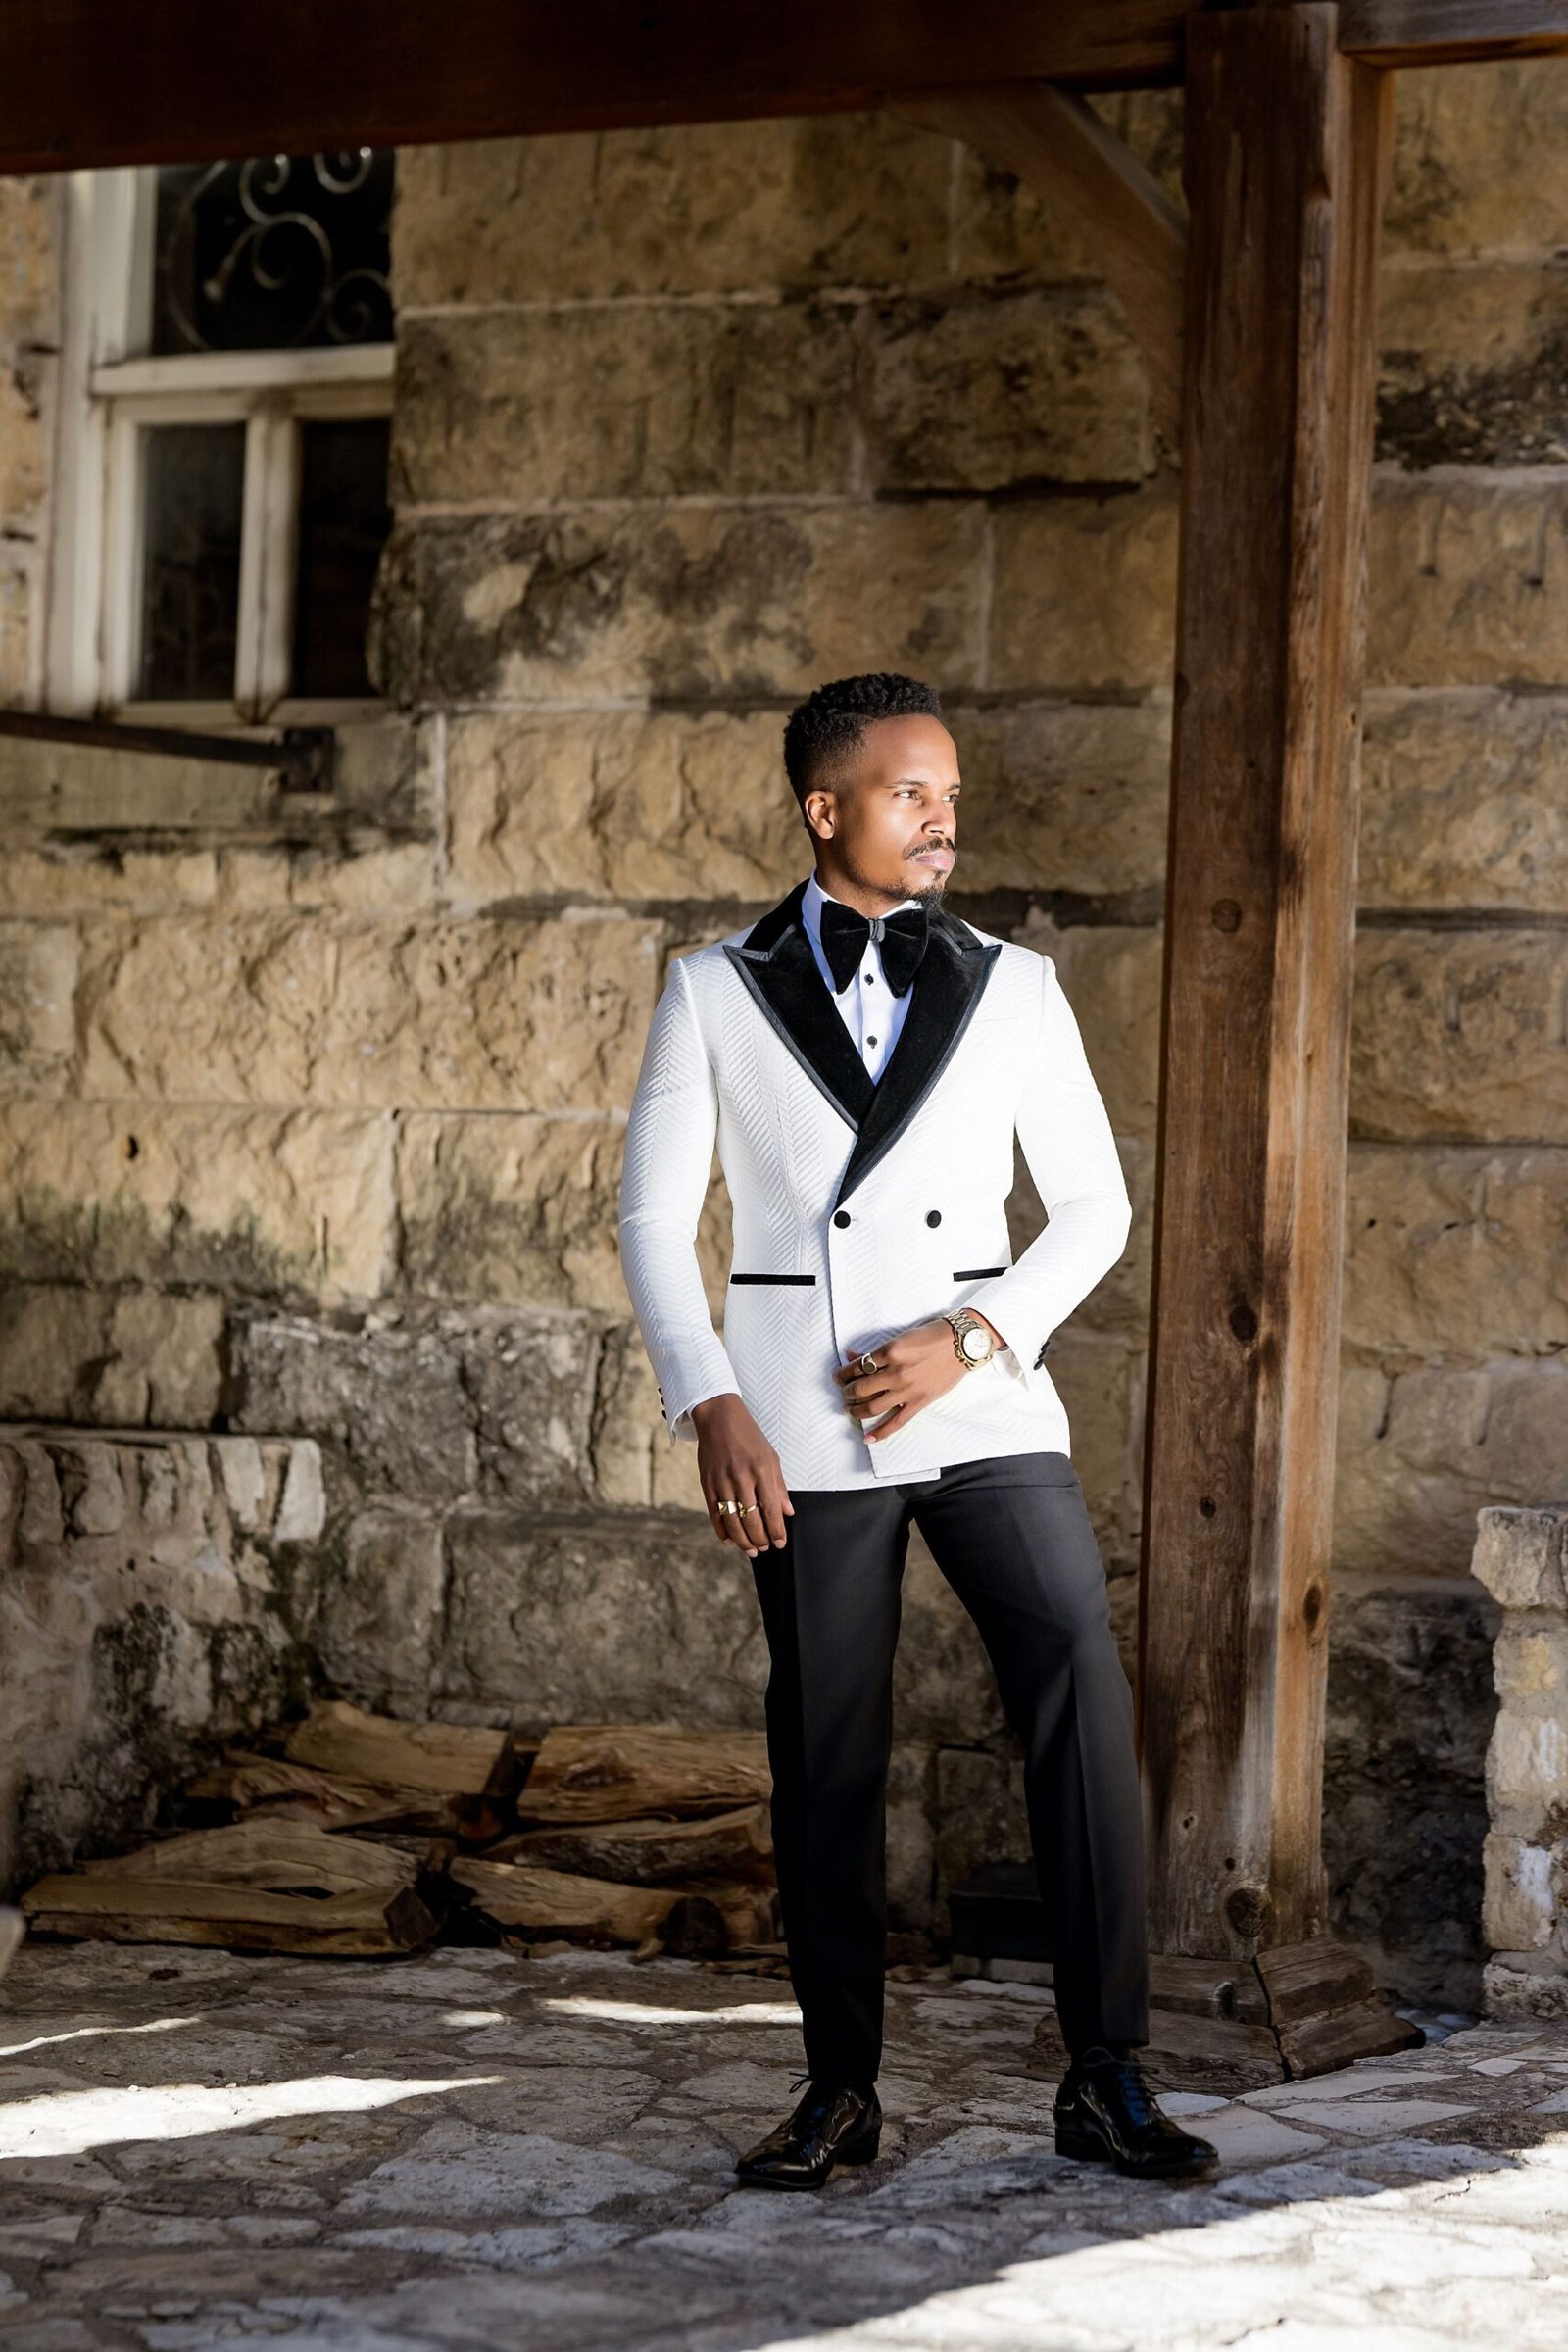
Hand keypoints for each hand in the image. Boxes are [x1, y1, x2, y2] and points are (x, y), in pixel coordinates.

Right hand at [690, 1393, 793, 1558]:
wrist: (719, 1418)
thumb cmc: (749, 1436)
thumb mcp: (771, 1457)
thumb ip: (779, 1486)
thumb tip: (788, 1512)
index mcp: (761, 1470)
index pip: (771, 1509)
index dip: (777, 1530)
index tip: (781, 1542)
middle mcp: (741, 1477)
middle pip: (752, 1519)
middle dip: (761, 1539)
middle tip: (766, 1548)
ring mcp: (722, 1481)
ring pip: (733, 1521)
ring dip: (743, 1540)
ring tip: (752, 1550)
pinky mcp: (707, 1483)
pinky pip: (714, 1514)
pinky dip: (722, 1531)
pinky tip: (730, 1540)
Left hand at [832, 1312, 1004, 1442]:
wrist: (961, 1344)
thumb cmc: (933, 1335)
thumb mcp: (901, 1337)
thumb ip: (876, 1350)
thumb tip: (853, 1355)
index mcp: (890, 1351)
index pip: (857, 1366)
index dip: (843, 1373)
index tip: (839, 1376)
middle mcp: (896, 1372)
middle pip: (860, 1388)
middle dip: (847, 1392)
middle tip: (843, 1392)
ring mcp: (907, 1390)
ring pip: (872, 1406)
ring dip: (855, 1410)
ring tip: (849, 1409)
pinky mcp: (918, 1402)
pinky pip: (896, 1422)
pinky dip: (880, 1432)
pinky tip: (867, 1438)